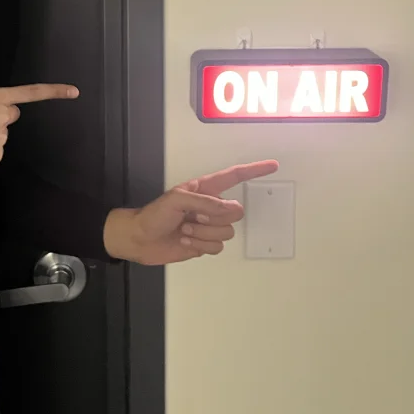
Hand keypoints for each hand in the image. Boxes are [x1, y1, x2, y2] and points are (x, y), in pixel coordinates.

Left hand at [103, 160, 278, 264]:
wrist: (140, 239)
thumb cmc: (154, 214)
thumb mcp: (177, 200)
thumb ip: (206, 202)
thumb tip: (229, 209)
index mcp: (204, 189)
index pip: (234, 176)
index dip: (254, 170)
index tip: (272, 166)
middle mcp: (210, 206)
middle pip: (236, 211)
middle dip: (215, 217)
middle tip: (192, 217)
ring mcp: (208, 226)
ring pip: (227, 232)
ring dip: (203, 234)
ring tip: (183, 230)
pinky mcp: (205, 244)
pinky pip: (218, 248)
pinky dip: (201, 246)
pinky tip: (185, 241)